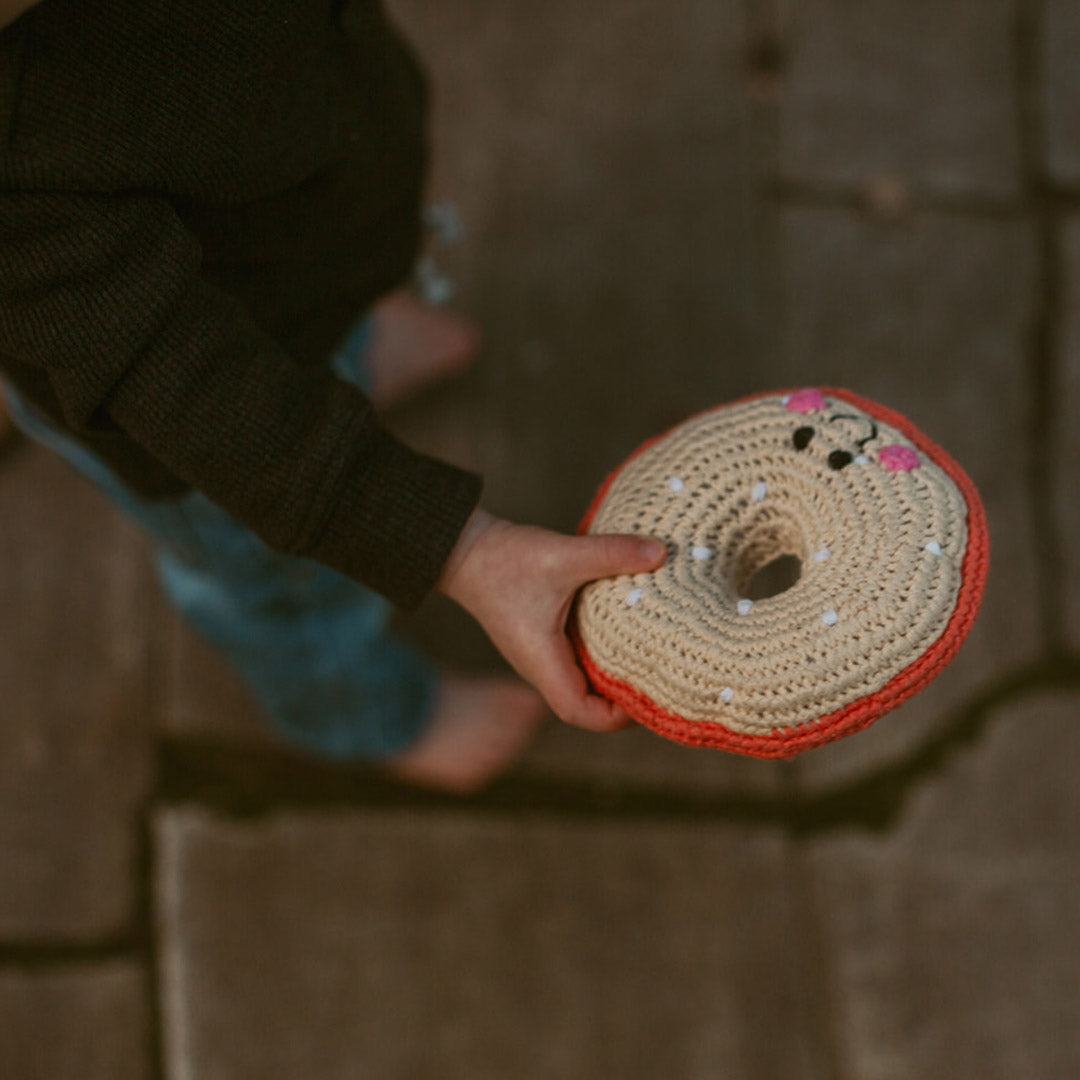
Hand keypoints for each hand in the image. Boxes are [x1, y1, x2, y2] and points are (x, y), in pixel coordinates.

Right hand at [438, 509, 666, 731]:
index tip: (650, 694)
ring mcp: (540, 654)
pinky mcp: (542, 637)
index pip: (580, 713)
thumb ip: (612, 553)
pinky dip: (603, 655)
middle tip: (662, 678)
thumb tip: (662, 552)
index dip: (616, 717)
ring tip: (651, 658)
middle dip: (624, 701)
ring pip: (583, 683)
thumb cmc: (505, 559)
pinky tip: (627, 633)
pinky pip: (577, 660)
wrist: (464, 549)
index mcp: (543, 661)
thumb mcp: (563, 555)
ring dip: (614, 677)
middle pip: (586, 706)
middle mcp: (541, 666)